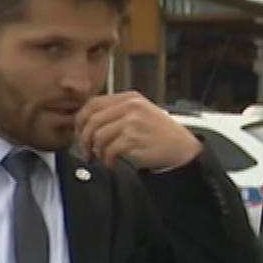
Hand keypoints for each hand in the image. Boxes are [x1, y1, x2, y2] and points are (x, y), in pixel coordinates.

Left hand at [76, 92, 202, 170]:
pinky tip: (111, 163)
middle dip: (84, 138)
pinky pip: (108, 150)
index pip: (93, 104)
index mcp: (130, 98)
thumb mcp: (142, 113)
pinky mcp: (133, 139)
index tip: (80, 133)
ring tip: (101, 158)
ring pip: (98, 136)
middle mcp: (130, 107)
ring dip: (96, 151)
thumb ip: (119, 112)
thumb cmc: (162, 134)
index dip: (81, 120)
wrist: (183, 149)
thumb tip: (89, 121)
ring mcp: (132, 122)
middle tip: (86, 150)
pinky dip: (106, 160)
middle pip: (92, 120)